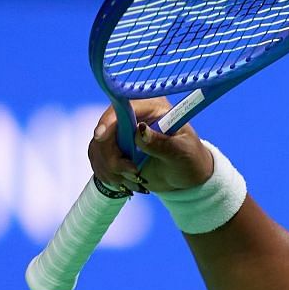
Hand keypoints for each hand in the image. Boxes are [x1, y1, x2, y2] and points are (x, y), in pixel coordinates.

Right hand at [87, 98, 214, 194]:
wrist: (187, 175)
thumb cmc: (190, 159)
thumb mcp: (181, 152)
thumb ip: (161, 143)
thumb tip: (140, 130)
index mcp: (151, 107)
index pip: (121, 109)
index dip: (108, 122)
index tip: (100, 136)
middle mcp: (132, 116)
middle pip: (104, 131)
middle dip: (113, 157)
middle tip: (134, 172)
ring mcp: (120, 132)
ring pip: (98, 148)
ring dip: (112, 170)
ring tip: (137, 181)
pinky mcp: (113, 149)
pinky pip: (98, 160)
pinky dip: (109, 175)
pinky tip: (128, 182)